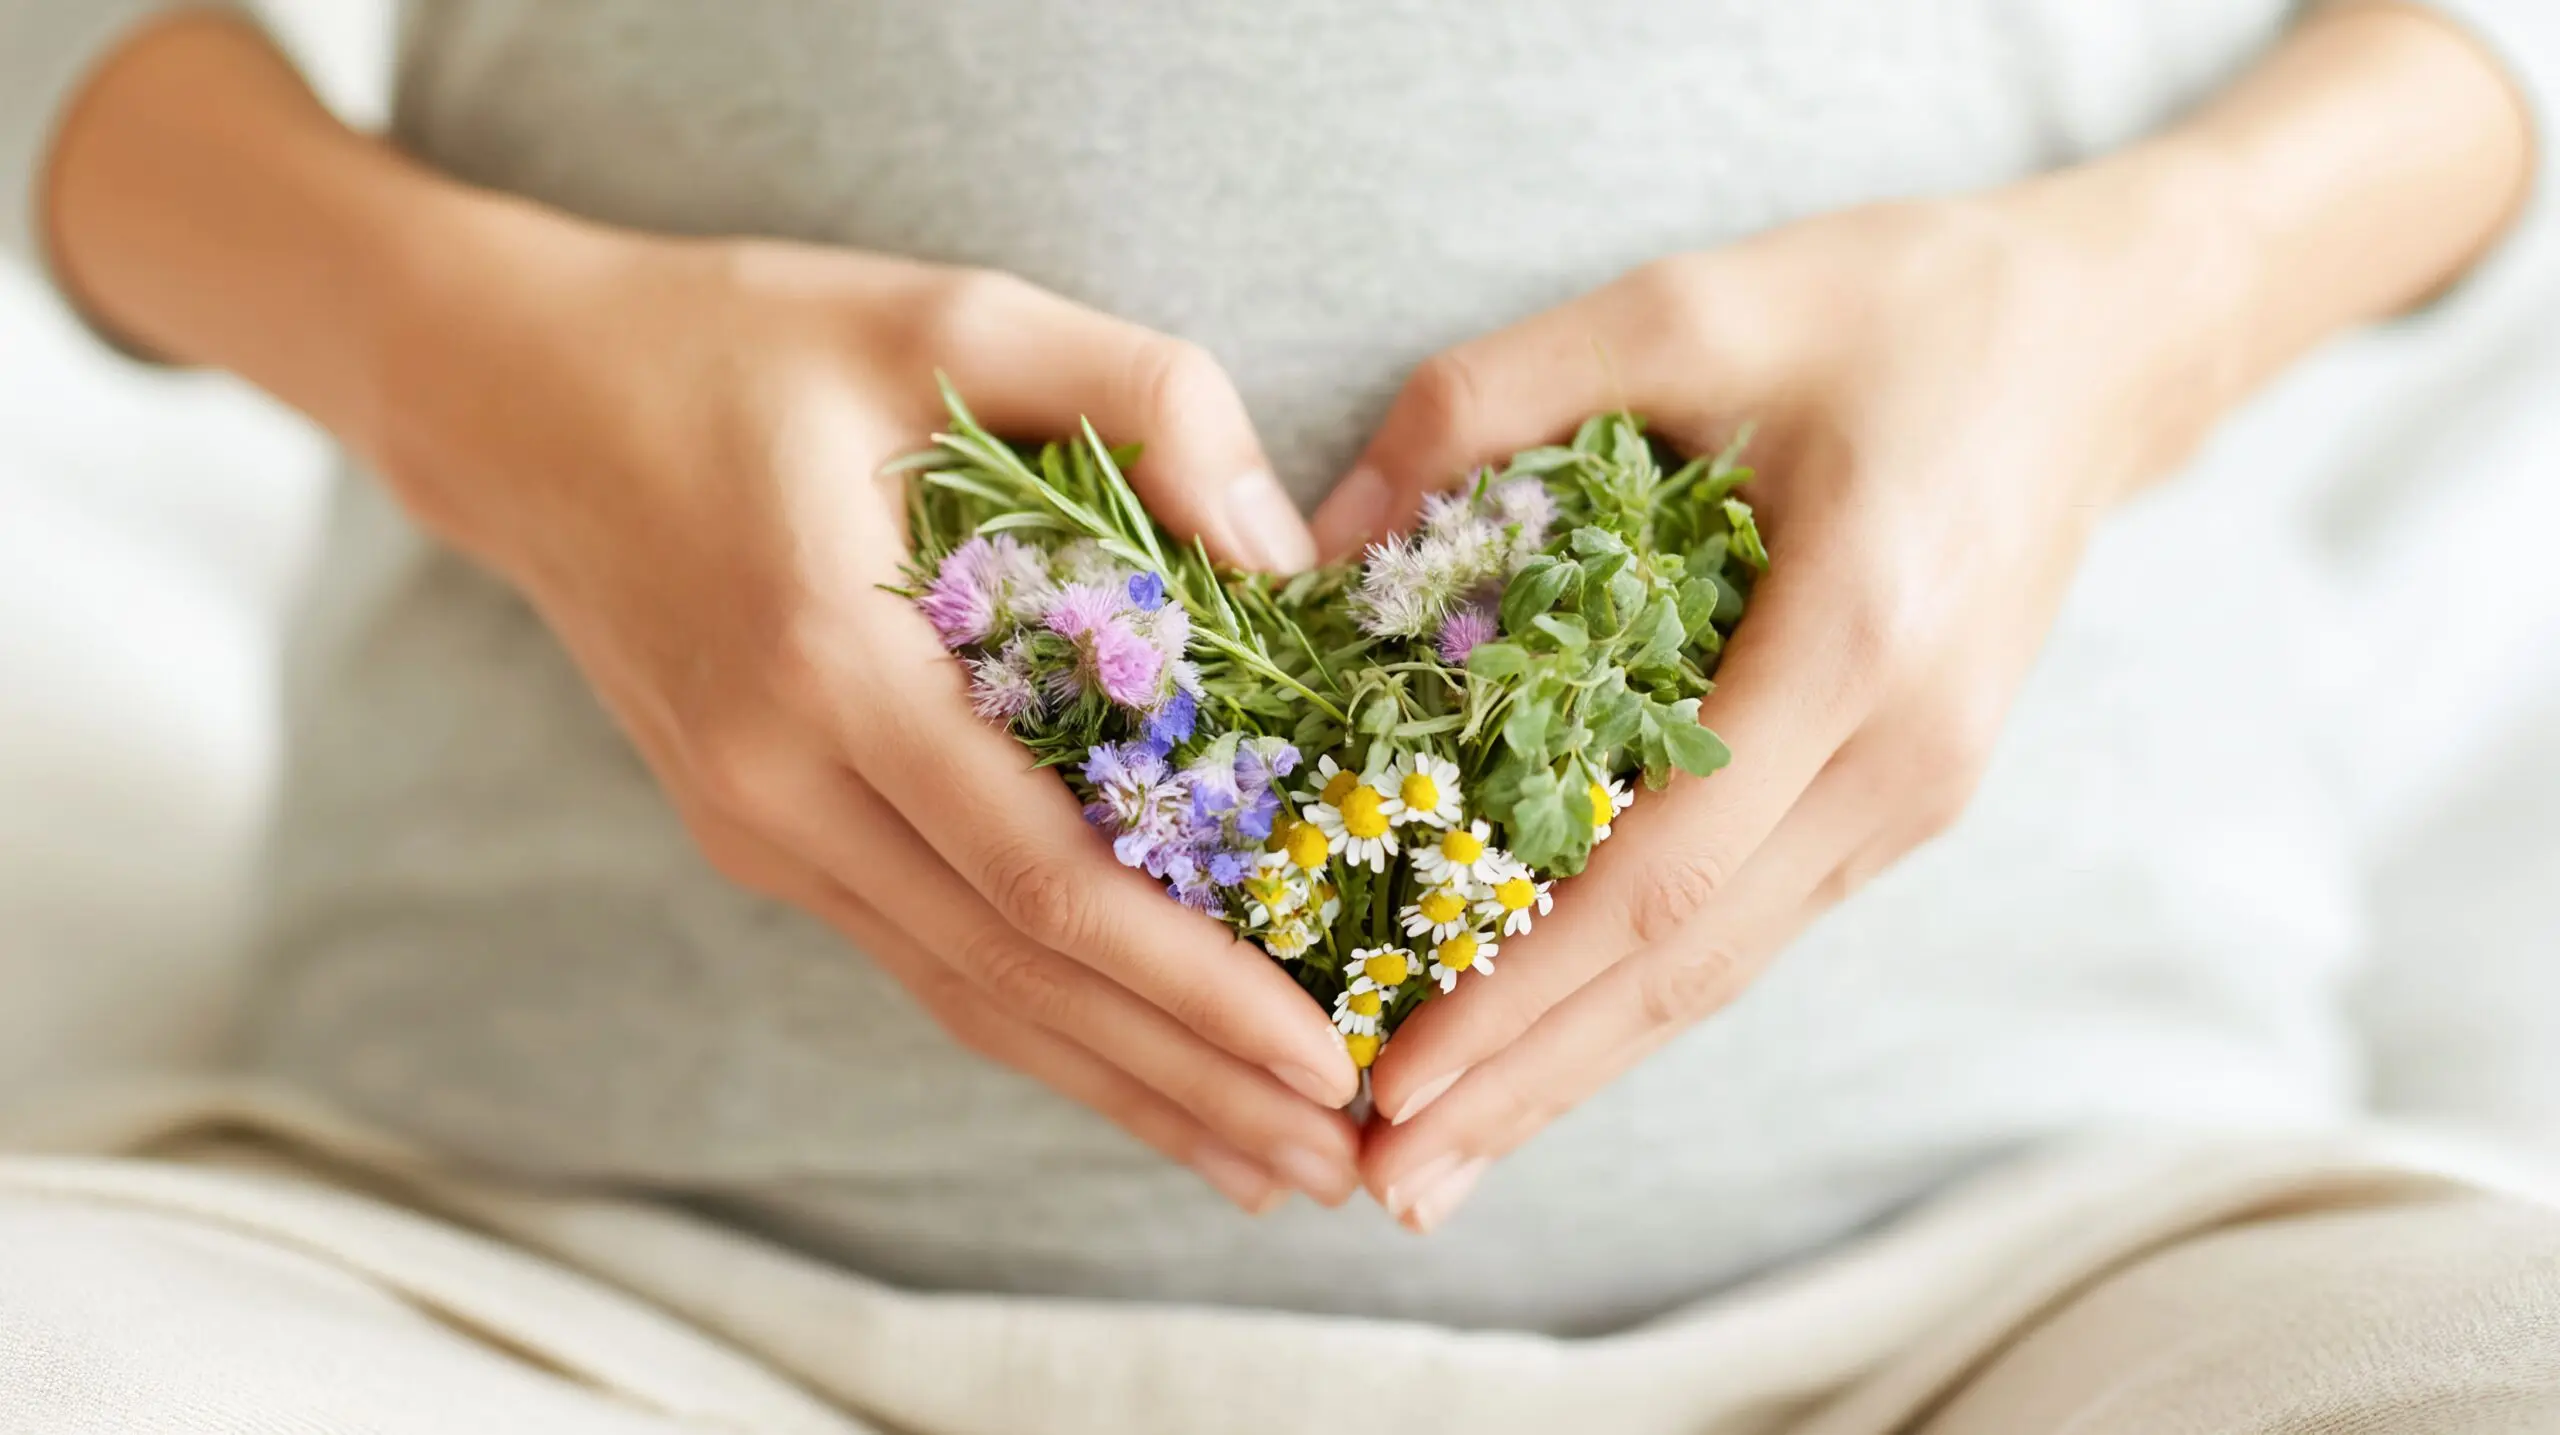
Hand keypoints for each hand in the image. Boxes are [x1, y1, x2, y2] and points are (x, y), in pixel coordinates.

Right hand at [367, 222, 1355, 1211]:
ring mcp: (757, 827)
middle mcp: (781, 785)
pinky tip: (1131, 1072)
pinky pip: (923, 954)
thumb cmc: (745, 342)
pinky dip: (1041, 1027)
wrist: (518, 397)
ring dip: (1121, 1088)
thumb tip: (1291, 560)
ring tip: (1264, 1163)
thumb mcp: (950, 314)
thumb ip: (1144, 398)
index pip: (1040, 879)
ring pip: (965, 997)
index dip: (1189, 987)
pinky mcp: (758, 834)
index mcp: (830, 664)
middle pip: (1013, 981)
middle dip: (1185, 1083)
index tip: (1321, 1057)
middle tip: (1339, 1167)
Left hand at [1317, 180, 2257, 1230]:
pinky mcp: (1901, 796)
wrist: (2098, 342)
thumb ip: (1485, 402)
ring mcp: (1915, 794)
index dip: (1521, 989)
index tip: (1394, 1072)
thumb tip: (1316, 541)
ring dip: (1578, 1070)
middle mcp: (1900, 758)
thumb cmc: (1894, 308)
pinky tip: (1552, 1048)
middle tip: (1384, 1187)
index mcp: (1855, 645)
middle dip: (1529, 1084)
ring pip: (1723, 971)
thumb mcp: (1683, 303)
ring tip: (1443, 1163)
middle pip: (1689, 968)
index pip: (1663, 873)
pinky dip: (1639, 999)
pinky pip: (1750, 923)